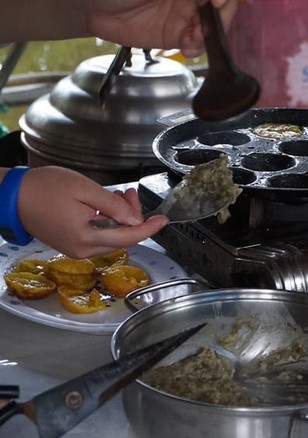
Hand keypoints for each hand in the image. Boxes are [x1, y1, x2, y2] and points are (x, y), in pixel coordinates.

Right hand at [17, 168, 168, 258]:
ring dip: (121, 217)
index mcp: (86, 238)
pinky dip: (108, 220)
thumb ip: (112, 206)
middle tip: (130, 192)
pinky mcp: (70, 243)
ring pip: (111, 237)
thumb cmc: (44, 189)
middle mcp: (82, 249)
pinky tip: (107, 203)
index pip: (128, 237)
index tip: (163, 220)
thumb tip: (134, 219)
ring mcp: (75, 248)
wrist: (13, 196)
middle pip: (121, 238)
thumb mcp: (84, 190)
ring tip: (119, 193)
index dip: (149, 228)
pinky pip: (98, 235)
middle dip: (133, 216)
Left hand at [84, 0, 217, 56]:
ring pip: (213, 24)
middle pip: (222, 1)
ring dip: (211, 34)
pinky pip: (196, 42)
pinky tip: (188, 48)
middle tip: (210, 25)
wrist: (90, 7)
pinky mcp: (176, 34)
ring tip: (195, 40)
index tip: (216, 0)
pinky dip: (198, 46)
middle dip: (223, 14)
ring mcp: (185, 13)